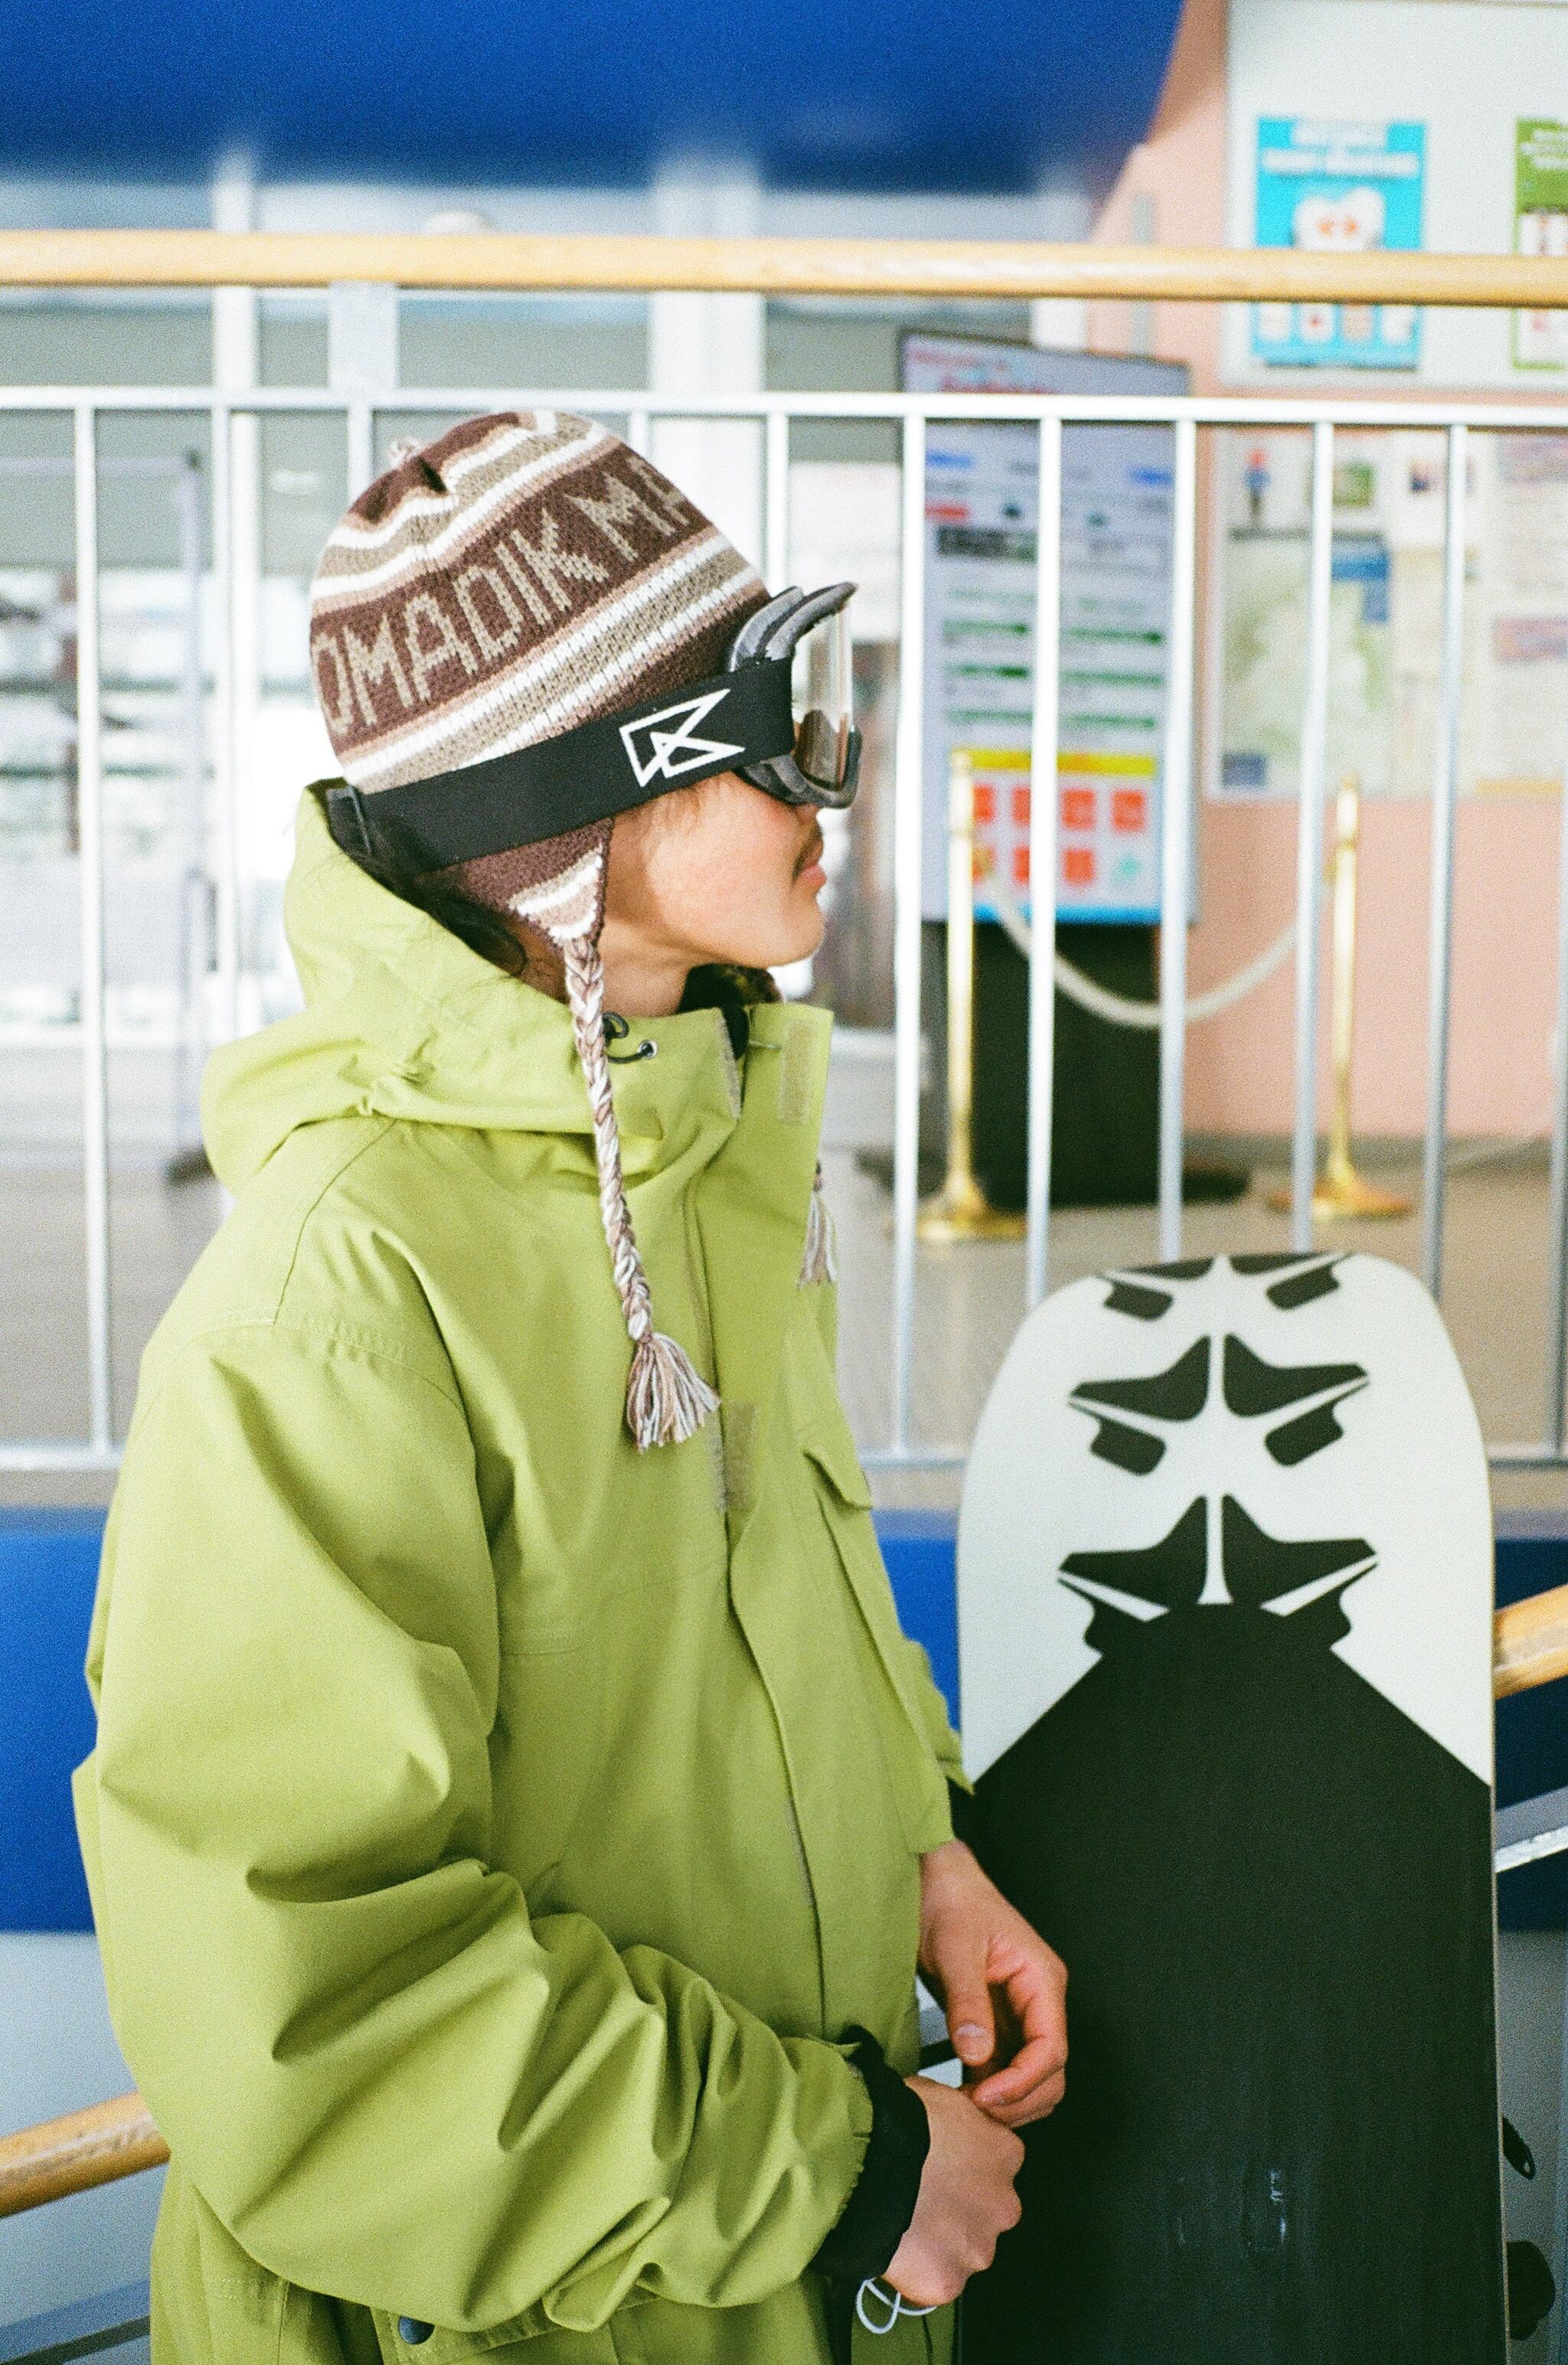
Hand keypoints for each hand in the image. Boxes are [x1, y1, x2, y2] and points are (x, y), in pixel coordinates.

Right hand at [883, 2075, 1024, 2307]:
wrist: (870, 2160)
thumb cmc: (899, 2121)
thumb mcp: (942, 2097)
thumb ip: (961, 2118)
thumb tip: (951, 2120)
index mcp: (1006, 2154)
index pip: (996, 2165)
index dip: (965, 2166)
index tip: (942, 2166)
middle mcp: (1003, 2205)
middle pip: (986, 2212)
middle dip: (959, 2209)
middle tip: (922, 2197)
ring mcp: (977, 2247)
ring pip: (964, 2249)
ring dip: (941, 2241)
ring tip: (904, 2222)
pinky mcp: (949, 2281)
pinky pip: (938, 2281)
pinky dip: (920, 2271)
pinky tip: (898, 2248)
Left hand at [918, 1839, 1067, 2127]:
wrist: (935, 1883)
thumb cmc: (950, 1902)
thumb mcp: (955, 1949)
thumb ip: (968, 2002)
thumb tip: (978, 2055)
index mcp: (1042, 1980)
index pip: (1051, 2049)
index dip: (1023, 2083)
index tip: (985, 2099)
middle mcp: (1038, 2001)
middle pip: (1050, 2073)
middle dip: (1018, 2101)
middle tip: (972, 2112)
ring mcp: (1019, 2014)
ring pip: (1029, 2076)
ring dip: (1004, 2101)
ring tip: (962, 2107)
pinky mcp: (996, 2022)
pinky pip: (1003, 2068)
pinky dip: (988, 2088)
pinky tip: (958, 2094)